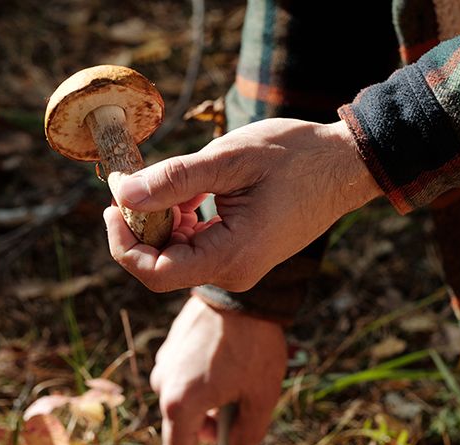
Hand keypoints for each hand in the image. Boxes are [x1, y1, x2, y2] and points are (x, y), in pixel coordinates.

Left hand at [105, 119, 379, 291]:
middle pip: (161, 266)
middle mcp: (234, 272)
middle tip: (135, 182)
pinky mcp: (242, 255)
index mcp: (232, 256)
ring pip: (177, 255)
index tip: (113, 204)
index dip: (123, 244)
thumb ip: (174, 180)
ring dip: (162, 220)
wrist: (346, 165)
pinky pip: (196, 247)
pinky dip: (182, 221)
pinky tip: (190, 191)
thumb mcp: (229, 159)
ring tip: (173, 180)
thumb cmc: (296, 156)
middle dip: (141, 227)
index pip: (155, 273)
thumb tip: (122, 193)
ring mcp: (239, 267)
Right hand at [150, 295, 287, 444]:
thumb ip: (248, 434)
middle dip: (208, 437)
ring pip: (181, 403)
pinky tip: (228, 373)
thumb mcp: (261, 396)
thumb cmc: (253, 346)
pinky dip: (201, 389)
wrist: (240, 293)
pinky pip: (181, 379)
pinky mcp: (170, 348)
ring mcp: (164, 364)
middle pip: (180, 428)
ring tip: (239, 395)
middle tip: (238, 430)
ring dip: (206, 411)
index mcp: (180, 405)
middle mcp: (163, 386)